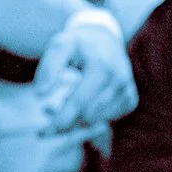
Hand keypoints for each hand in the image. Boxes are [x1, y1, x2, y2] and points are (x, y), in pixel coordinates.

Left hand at [30, 12, 136, 133]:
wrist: (104, 38)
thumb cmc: (78, 43)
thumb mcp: (59, 46)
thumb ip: (48, 68)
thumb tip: (40, 94)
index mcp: (101, 66)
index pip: (79, 103)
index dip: (59, 121)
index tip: (42, 133)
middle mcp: (119, 79)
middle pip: (88, 117)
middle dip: (67, 119)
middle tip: (50, 109)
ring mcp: (127, 89)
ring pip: (97, 120)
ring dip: (79, 118)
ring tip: (67, 100)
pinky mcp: (131, 98)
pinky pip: (109, 119)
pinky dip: (94, 116)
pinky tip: (85, 102)